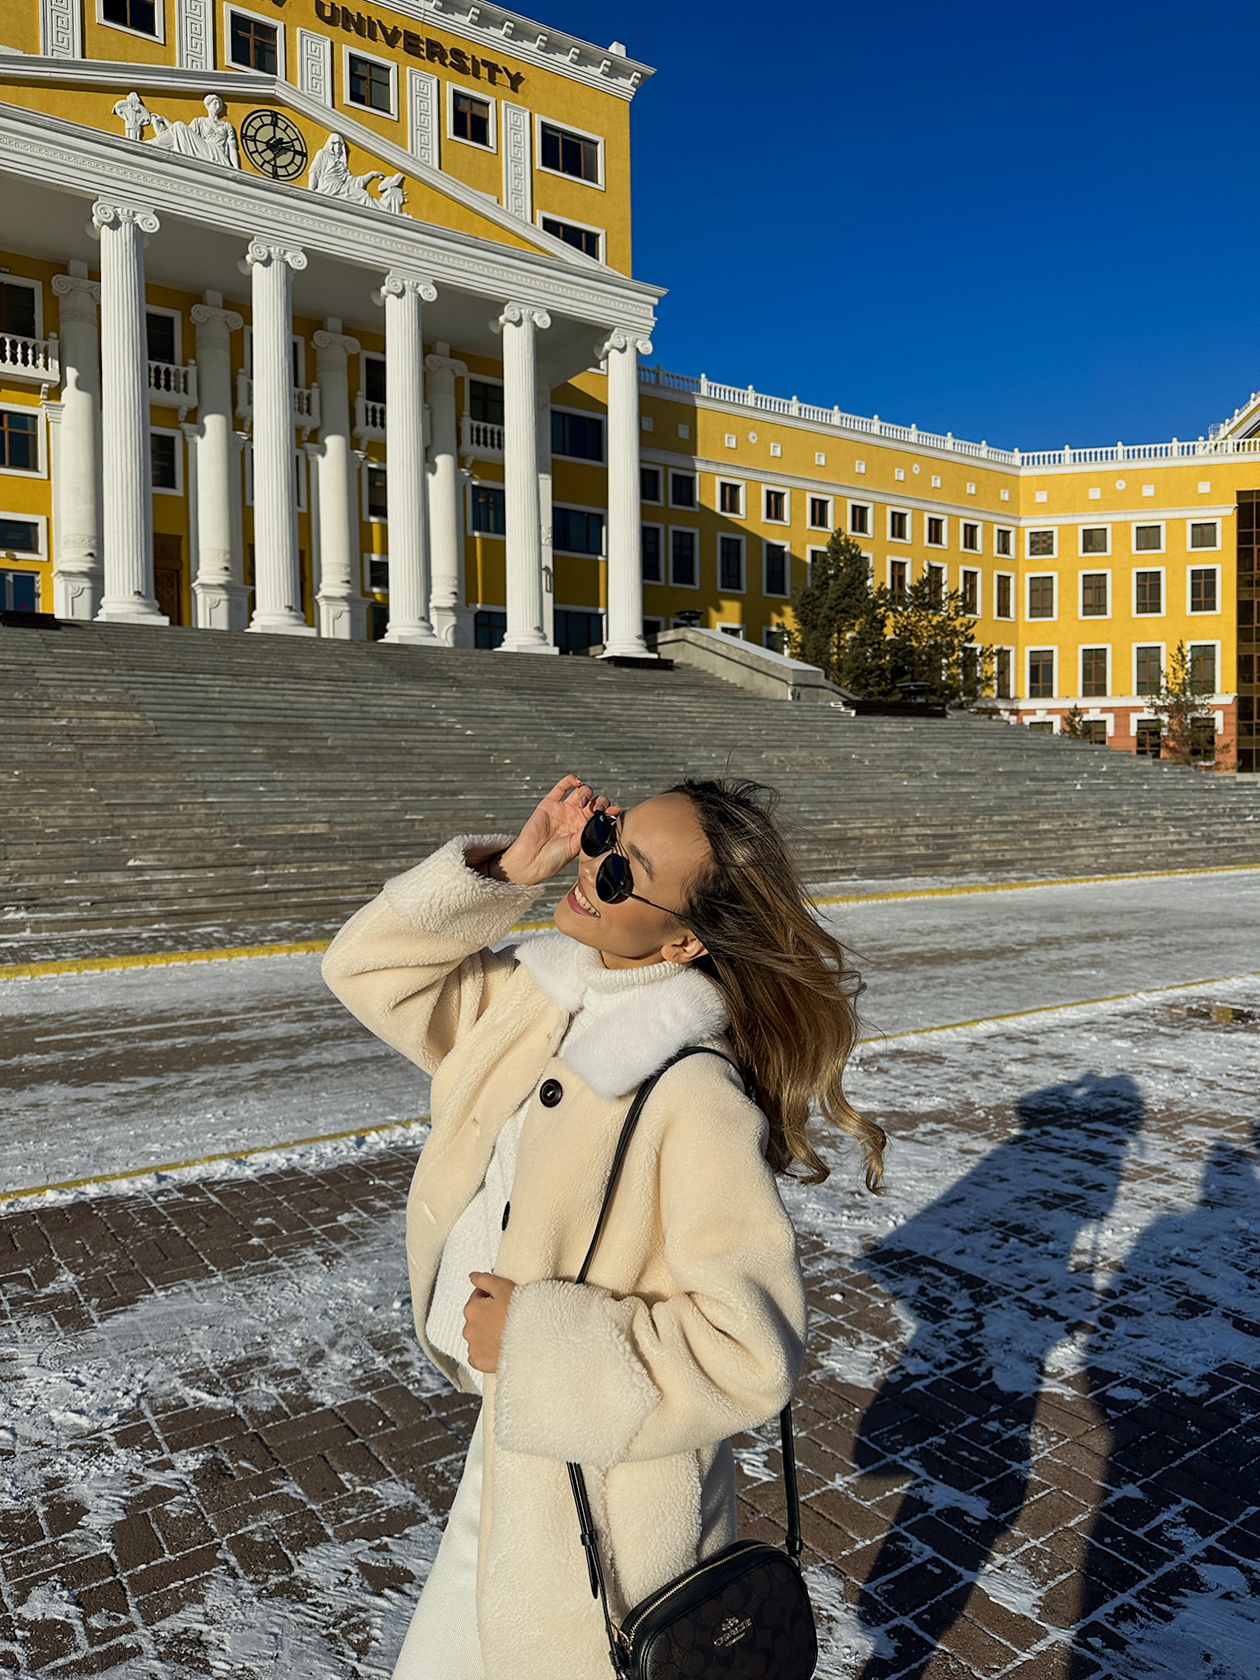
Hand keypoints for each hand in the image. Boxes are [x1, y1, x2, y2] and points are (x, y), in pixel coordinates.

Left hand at [463, 1272, 515, 1373]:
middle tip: (507, 1316)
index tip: (504, 1301)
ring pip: (477, 1335)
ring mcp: (473, 1347)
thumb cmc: (521, 1314)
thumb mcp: (504, 1287)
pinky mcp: (479, 1362)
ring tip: (506, 1332)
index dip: (492, 1296)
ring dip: (487, 1332)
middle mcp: (468, 1329)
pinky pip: (478, 1354)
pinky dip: (486, 1351)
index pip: (478, 1296)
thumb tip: (472, 1276)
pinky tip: (499, 1346)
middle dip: (488, 1315)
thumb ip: (484, 1279)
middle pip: (477, 1317)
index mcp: (471, 1309)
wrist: (534, 1342)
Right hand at [496, 775, 619, 886]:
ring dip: (587, 792)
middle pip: (596, 801)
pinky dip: (571, 780)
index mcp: (587, 829)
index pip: (603, 814)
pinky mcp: (550, 803)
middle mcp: (577, 817)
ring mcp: (564, 809)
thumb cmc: (555, 858)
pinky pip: (562, 787)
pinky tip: (577, 781)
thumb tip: (606, 819)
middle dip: (600, 802)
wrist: (532, 860)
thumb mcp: (579, 847)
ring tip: (583, 803)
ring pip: (582, 791)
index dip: (610, 810)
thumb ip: (590, 832)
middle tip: (598, 810)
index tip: (614, 811)